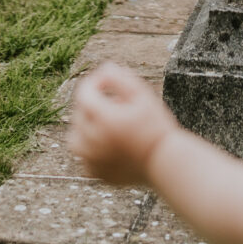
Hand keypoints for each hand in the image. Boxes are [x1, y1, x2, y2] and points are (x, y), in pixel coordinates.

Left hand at [68, 62, 177, 187]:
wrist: (166, 163)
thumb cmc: (156, 127)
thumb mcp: (143, 95)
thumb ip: (120, 78)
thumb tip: (103, 70)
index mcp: (102, 118)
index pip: (84, 92)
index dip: (96, 83)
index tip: (110, 83)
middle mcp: (91, 140)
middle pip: (80, 113)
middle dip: (95, 105)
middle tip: (118, 106)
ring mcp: (91, 159)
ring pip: (76, 136)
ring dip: (87, 127)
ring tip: (108, 124)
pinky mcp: (95, 173)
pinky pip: (84, 156)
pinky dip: (91, 149)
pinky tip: (109, 145)